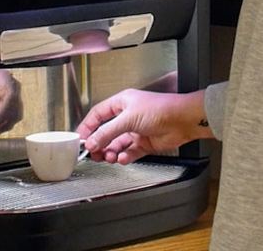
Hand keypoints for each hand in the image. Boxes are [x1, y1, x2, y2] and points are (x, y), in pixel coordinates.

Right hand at [75, 89, 211, 164]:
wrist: (183, 120)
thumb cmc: (160, 109)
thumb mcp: (127, 119)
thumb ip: (107, 132)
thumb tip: (92, 142)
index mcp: (122, 103)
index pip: (98, 114)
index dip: (88, 126)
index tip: (80, 139)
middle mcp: (128, 116)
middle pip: (107, 132)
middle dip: (99, 143)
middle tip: (93, 153)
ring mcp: (136, 130)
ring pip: (117, 144)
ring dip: (111, 151)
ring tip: (108, 157)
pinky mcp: (145, 143)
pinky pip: (130, 152)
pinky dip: (124, 156)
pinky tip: (122, 158)